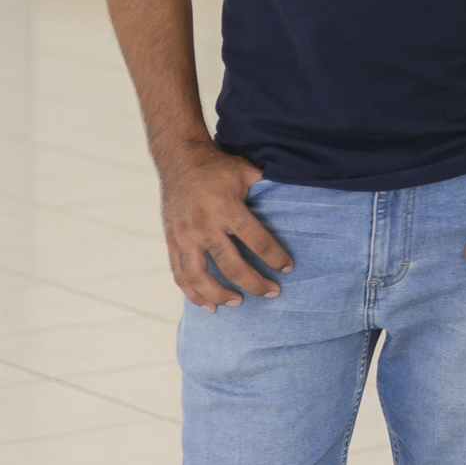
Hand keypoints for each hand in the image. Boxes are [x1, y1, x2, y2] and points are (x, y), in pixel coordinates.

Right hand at [157, 141, 291, 311]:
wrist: (179, 159)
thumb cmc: (218, 167)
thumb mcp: (247, 171)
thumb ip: (266, 188)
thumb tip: (294, 199)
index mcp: (226, 207)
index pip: (256, 240)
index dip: (274, 257)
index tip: (288, 268)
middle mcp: (204, 225)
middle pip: (230, 265)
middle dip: (254, 283)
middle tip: (272, 293)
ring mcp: (184, 235)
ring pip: (199, 276)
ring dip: (219, 294)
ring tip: (238, 303)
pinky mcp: (171, 240)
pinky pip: (179, 273)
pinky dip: (191, 292)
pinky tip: (206, 305)